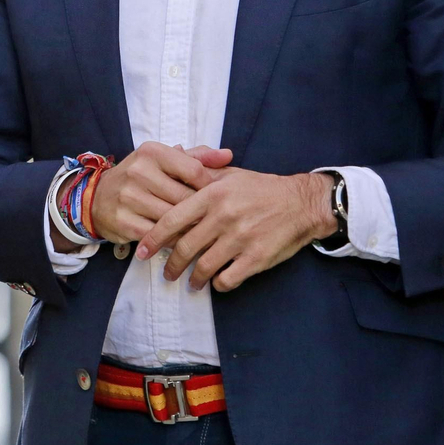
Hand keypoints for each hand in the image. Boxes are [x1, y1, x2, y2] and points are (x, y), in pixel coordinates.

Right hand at [83, 142, 232, 244]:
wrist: (98, 198)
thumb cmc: (141, 178)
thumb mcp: (164, 160)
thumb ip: (197, 157)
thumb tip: (228, 155)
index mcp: (152, 152)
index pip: (194, 170)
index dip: (210, 187)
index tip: (214, 197)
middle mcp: (139, 172)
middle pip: (185, 197)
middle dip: (201, 211)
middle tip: (213, 220)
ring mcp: (129, 198)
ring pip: (173, 218)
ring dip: (189, 228)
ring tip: (200, 231)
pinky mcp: (124, 221)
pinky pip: (159, 236)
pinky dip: (173, 240)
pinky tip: (180, 239)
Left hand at [137, 170, 336, 292]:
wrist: (301, 203)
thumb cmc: (262, 188)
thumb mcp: (230, 174)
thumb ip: (201, 173)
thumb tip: (175, 160)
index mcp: (213, 195)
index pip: (173, 220)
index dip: (153, 238)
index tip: (142, 251)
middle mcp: (223, 217)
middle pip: (185, 248)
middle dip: (172, 266)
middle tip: (168, 274)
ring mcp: (240, 239)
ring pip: (204, 267)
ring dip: (194, 279)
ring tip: (192, 283)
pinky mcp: (256, 258)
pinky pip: (228, 279)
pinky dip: (219, 284)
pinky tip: (218, 282)